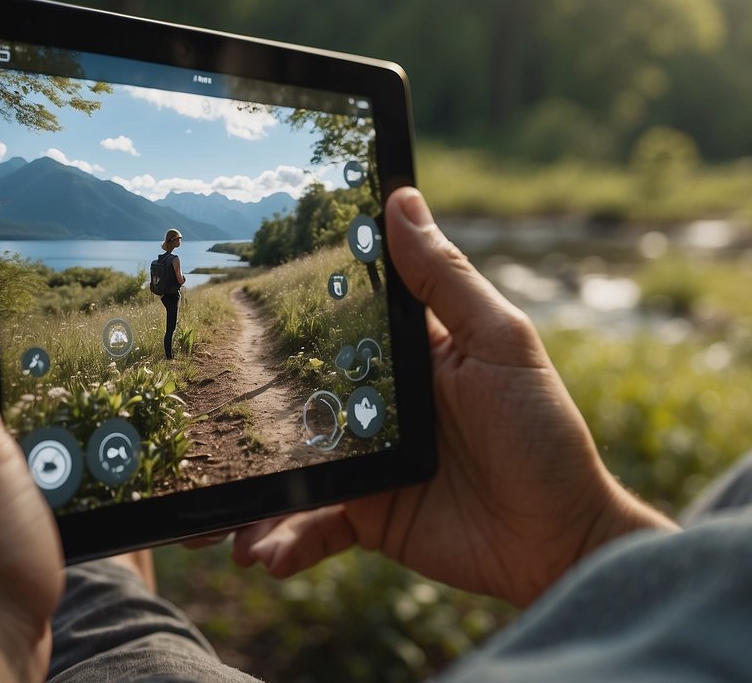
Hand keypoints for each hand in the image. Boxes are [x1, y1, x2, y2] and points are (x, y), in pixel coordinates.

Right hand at [231, 188, 675, 606]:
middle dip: (246, 403)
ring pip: (291, 465)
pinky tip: (260, 554)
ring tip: (209, 509)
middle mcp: (382, 405)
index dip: (298, 301)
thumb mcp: (501, 344)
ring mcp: (370, 462)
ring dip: (249, 489)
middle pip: (299, 392)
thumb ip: (446, 278)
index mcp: (413, 353)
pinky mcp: (369, 516)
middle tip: (191, 405)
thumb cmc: (543, 433)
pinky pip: (311, 526)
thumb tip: (401, 198)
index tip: (238, 283)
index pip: (345, 317)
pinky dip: (282, 542)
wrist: (560, 541)